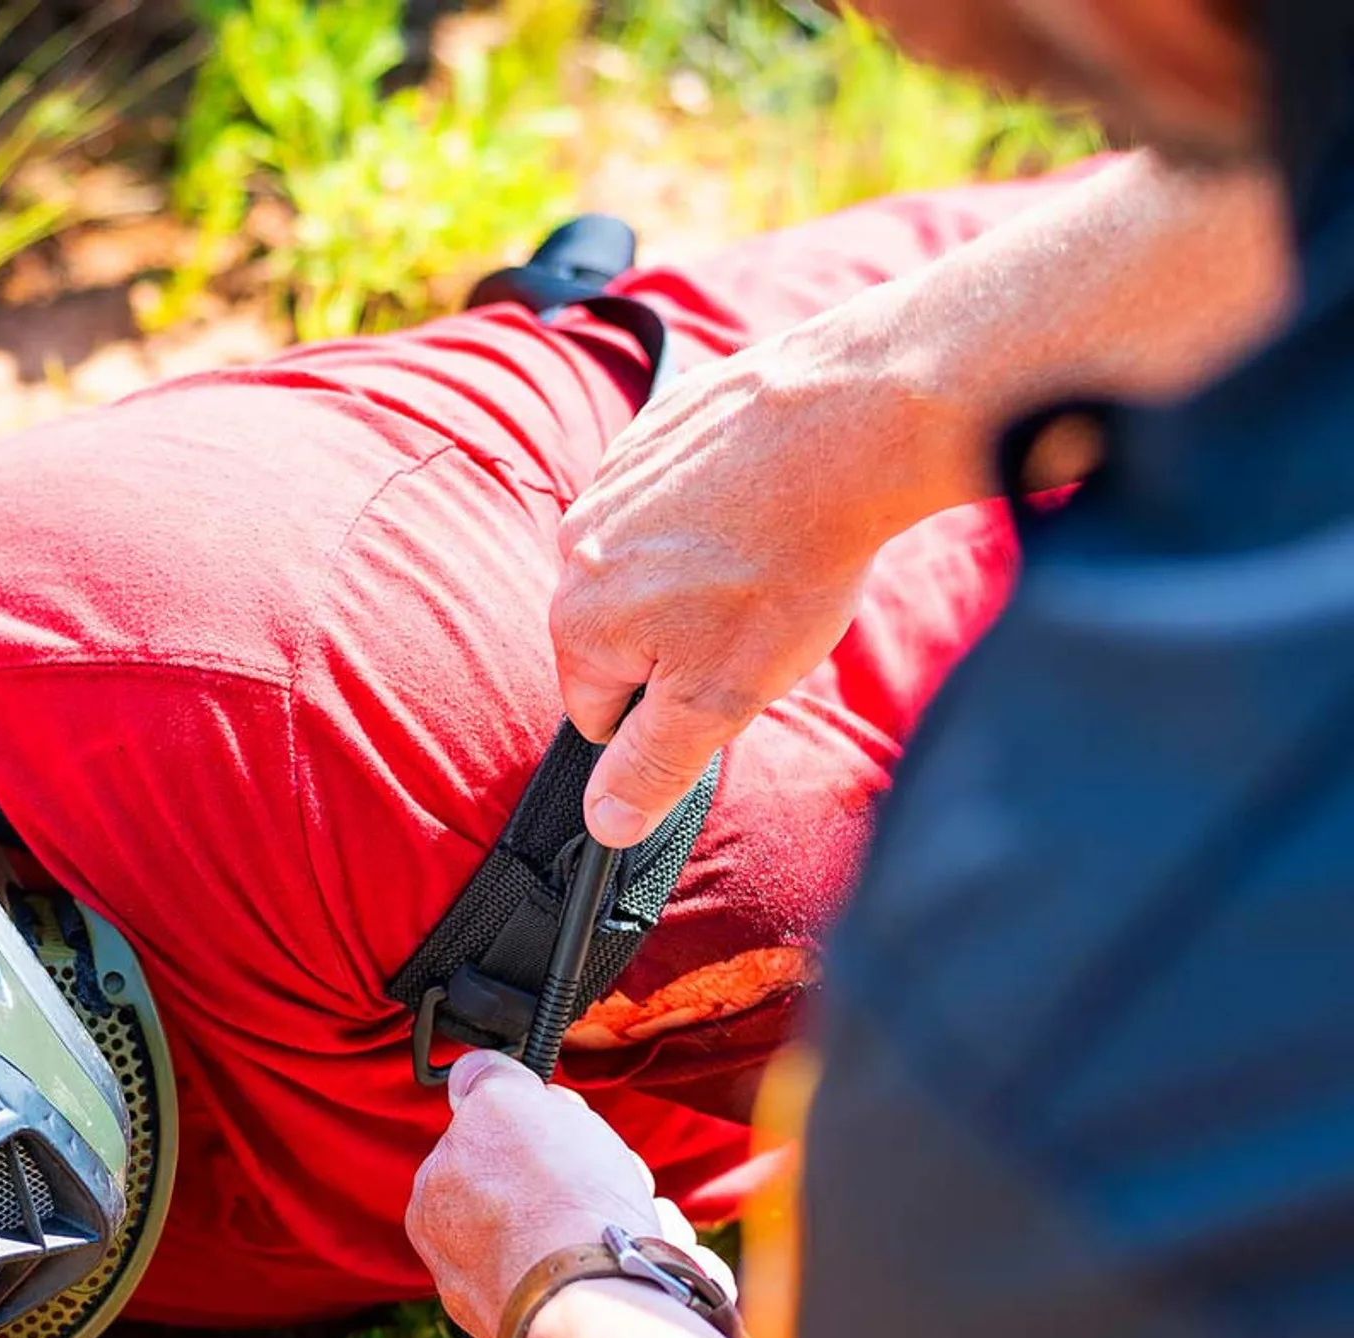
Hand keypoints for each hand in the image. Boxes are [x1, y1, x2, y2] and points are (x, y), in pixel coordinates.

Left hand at [407, 1049, 719, 1337]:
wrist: (596, 1297)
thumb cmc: (550, 1198)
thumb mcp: (505, 1101)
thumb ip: (486, 1081)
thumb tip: (472, 1073)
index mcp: (436, 1204)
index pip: (492, 1144)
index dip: (540, 1124)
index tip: (568, 1124)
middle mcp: (467, 1263)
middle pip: (544, 1190)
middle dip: (591, 1173)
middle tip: (610, 1172)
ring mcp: (522, 1300)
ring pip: (591, 1232)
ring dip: (629, 1214)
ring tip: (642, 1220)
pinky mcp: (580, 1327)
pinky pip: (624, 1275)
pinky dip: (645, 1258)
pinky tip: (657, 1254)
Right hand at [552, 316, 935, 847]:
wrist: (848, 427)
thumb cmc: (785, 568)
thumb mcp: (718, 700)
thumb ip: (651, 766)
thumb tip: (603, 824)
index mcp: (578, 620)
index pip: (598, 712)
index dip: (666, 714)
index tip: (722, 682)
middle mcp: (574, 546)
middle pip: (620, 635)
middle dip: (678, 643)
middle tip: (752, 623)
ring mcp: (611, 479)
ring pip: (645, 566)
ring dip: (693, 576)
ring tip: (765, 562)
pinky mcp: (656, 430)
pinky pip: (670, 499)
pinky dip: (710, 510)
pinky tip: (764, 508)